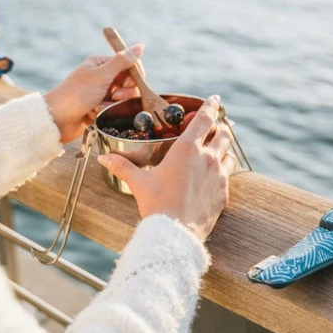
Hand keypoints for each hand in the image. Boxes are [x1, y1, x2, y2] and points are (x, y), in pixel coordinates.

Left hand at [46, 43, 143, 142]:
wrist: (56, 119)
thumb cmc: (77, 93)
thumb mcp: (101, 75)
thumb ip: (122, 61)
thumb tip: (141, 46)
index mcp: (101, 64)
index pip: (129, 66)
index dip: (133, 76)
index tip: (127, 84)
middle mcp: (102, 77)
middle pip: (129, 84)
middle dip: (123, 93)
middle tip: (114, 96)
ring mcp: (101, 93)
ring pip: (122, 100)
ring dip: (112, 105)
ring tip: (99, 107)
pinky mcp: (100, 109)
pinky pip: (114, 111)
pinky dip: (105, 113)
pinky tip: (94, 114)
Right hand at [98, 96, 234, 242]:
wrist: (174, 233)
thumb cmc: (156, 204)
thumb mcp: (138, 182)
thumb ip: (122, 166)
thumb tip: (103, 158)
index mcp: (187, 149)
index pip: (205, 118)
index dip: (211, 106)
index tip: (215, 99)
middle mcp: (207, 158)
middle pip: (223, 134)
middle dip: (220, 128)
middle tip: (214, 129)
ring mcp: (219, 176)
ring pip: (229, 153)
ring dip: (224, 149)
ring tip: (217, 151)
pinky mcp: (224, 193)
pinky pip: (229, 176)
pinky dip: (224, 171)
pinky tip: (215, 177)